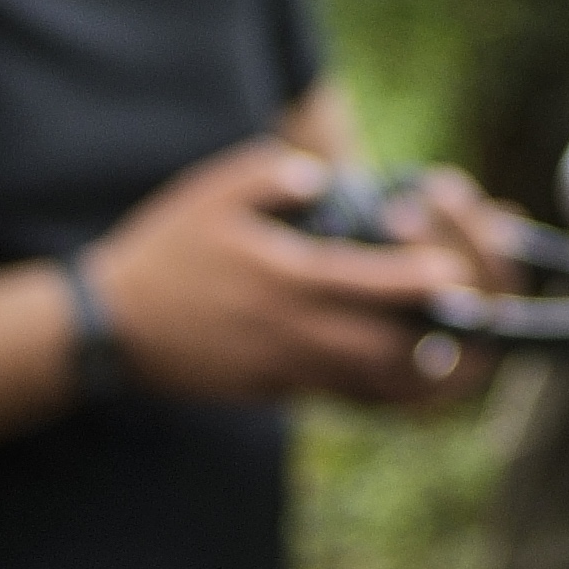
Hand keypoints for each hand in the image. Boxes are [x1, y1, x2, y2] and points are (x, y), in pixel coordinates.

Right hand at [88, 139, 474, 411]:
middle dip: (432, 334)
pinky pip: (338, 394)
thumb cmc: (163, 252)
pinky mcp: (272, 390)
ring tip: (434, 338)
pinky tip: (385, 357)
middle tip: (458, 311)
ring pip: (369, 383)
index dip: (420, 279)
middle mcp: (292, 333)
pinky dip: (373, 383)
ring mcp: (283, 370)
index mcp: (285, 280)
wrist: (110, 329)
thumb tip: (324, 177)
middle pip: (388, 348)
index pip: (372, 284)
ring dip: (410, 364)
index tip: (452, 270)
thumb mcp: (212, 192)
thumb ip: (274, 175)